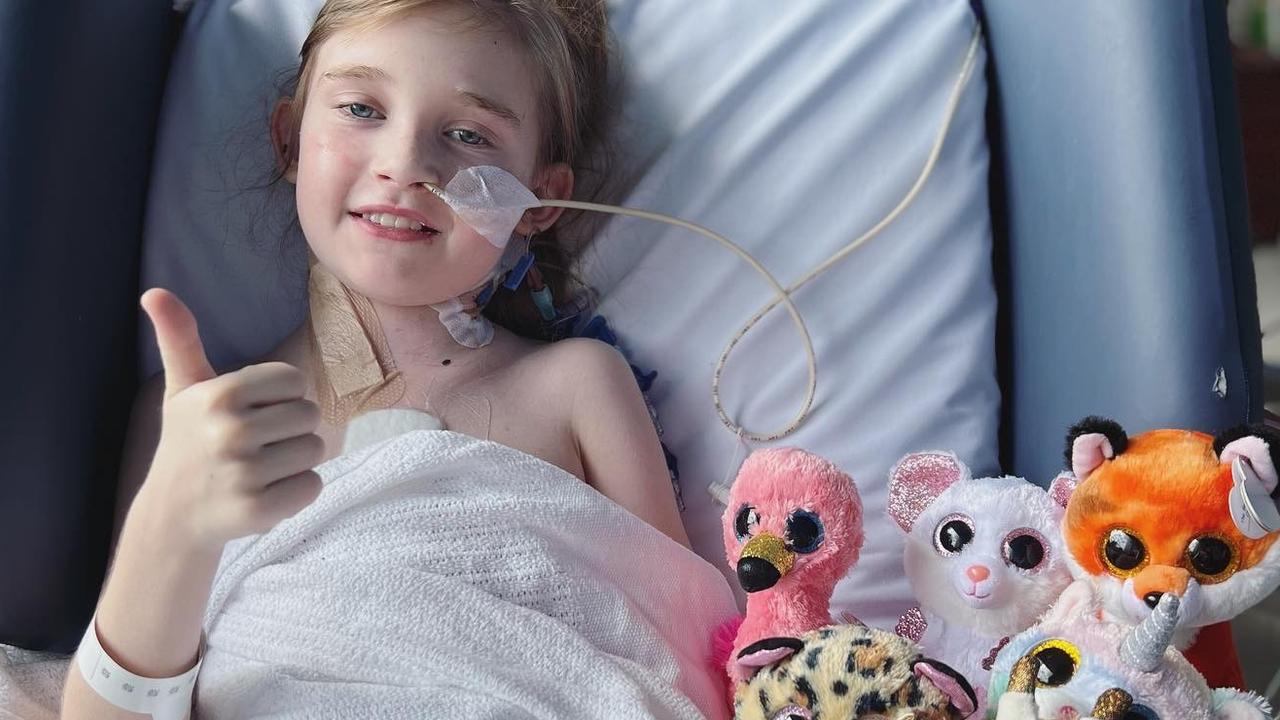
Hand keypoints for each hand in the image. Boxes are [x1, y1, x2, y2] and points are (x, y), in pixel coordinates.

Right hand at [136, 288, 324, 549]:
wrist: (173, 515)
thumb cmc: (187, 441)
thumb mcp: (182, 388)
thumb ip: (179, 339)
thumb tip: (154, 292)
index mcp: (219, 394)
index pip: (295, 381)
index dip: (280, 397)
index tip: (252, 412)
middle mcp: (231, 432)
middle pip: (309, 414)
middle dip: (289, 429)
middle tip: (255, 445)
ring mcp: (244, 474)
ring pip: (316, 449)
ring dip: (295, 460)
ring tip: (260, 468)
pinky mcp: (259, 510)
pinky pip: (313, 485)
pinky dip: (297, 491)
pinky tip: (265, 492)